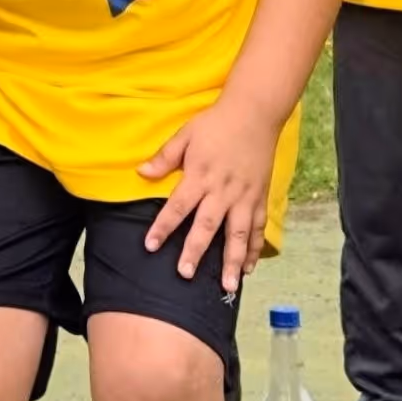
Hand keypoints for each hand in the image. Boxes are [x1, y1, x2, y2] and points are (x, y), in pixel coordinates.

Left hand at [140, 100, 278, 283]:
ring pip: (237, 235)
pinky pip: (257, 228)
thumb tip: (141, 173)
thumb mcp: (186, 135)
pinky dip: (253, 250)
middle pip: (207, 226)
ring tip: (226, 287)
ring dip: (231, 261)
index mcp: (200, 175)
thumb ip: (164, 157)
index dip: (163, 227)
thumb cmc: (216, 124)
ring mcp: (244, 197)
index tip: (150, 246)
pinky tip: (248, 269)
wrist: (255, 113)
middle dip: (195, 252)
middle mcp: (223, 191)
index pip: (178, 206)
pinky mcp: (260, 198)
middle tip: (185, 274)